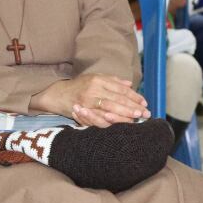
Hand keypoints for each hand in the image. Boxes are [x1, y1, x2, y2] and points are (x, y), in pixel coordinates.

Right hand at [33, 74, 149, 127]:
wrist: (57, 94)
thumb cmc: (79, 86)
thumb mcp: (95, 78)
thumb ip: (113, 81)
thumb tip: (130, 84)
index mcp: (99, 80)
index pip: (121, 89)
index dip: (134, 96)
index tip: (144, 103)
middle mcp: (94, 89)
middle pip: (118, 99)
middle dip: (133, 107)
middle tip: (145, 113)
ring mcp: (88, 101)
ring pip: (111, 108)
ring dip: (125, 114)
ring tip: (136, 118)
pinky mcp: (82, 111)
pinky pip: (99, 117)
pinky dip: (111, 121)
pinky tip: (120, 124)